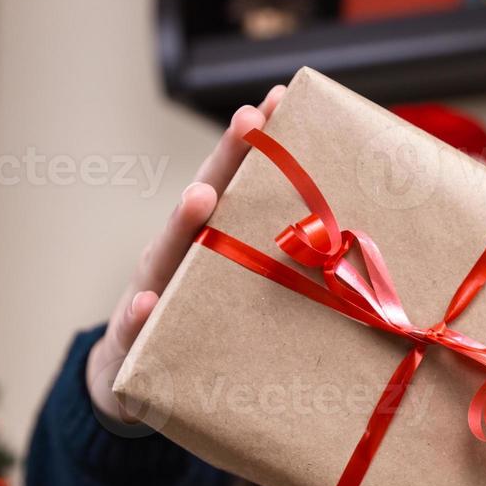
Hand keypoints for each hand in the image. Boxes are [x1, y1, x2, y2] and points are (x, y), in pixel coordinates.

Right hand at [86, 85, 286, 421]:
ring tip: (201, 196)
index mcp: (209, 244)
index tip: (283, 99)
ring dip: (183, 223)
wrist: (130, 385)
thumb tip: (356, 254)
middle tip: (250, 121)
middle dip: (226, 161)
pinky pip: (136, 330)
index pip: (233, 185)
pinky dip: (139, 315)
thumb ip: (282, 272)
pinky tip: (147, 303)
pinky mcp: (133, 343)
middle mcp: (178, 259)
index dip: (255, 144)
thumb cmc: (201, 332)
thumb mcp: (242, 298)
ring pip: (165, 255)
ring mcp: (151, 295)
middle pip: (203, 202)